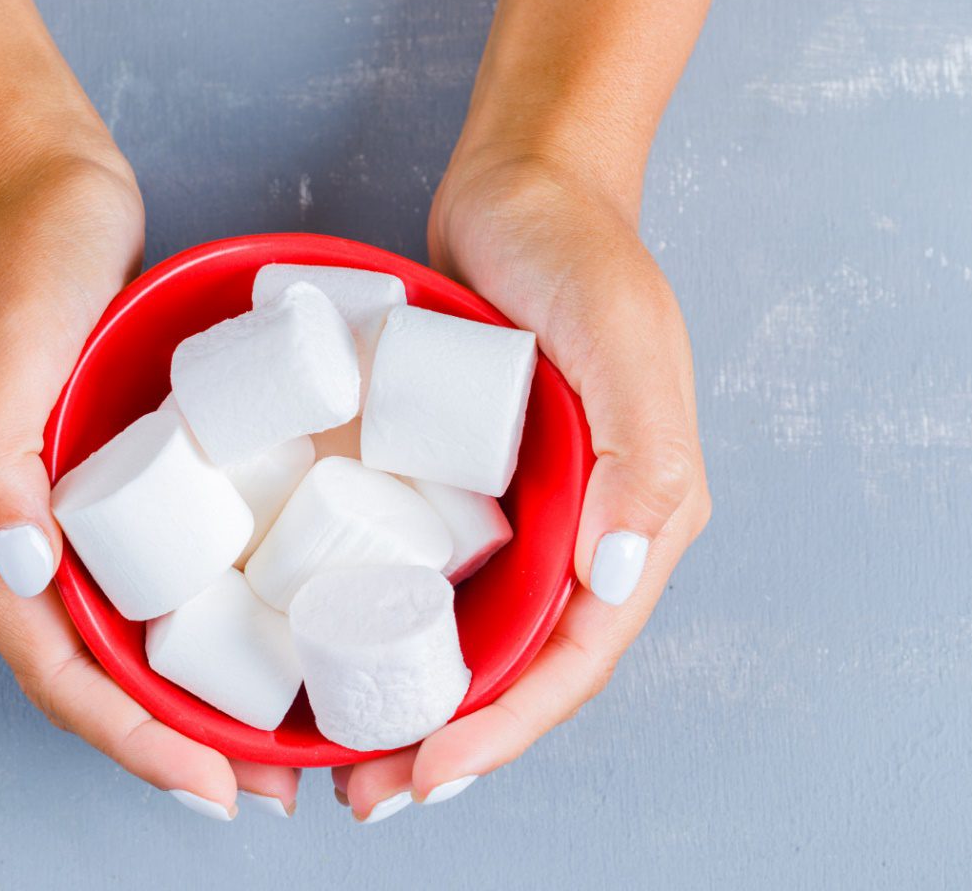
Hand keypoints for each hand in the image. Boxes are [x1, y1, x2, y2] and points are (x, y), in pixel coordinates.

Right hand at [0, 146, 299, 819]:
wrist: (48, 188)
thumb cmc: (24, 265)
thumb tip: (22, 572)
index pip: (57, 671)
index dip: (133, 740)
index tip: (214, 785)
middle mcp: (23, 537)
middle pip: (96, 675)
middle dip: (173, 744)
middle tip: (266, 782)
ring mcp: (67, 510)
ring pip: (129, 636)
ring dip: (193, 698)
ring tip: (275, 735)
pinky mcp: (111, 477)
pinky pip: (155, 574)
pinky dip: (201, 621)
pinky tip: (260, 628)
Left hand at [332, 152, 710, 820]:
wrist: (520, 182)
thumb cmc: (574, 249)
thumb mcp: (621, 339)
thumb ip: (642, 458)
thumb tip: (615, 583)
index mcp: (635, 520)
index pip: (574, 659)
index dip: (504, 730)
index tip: (424, 772)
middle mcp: (579, 529)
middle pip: (517, 668)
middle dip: (449, 744)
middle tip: (366, 790)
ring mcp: (519, 506)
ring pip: (467, 632)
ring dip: (410, 698)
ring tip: (338, 748)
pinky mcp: (462, 477)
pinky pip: (425, 568)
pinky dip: (385, 621)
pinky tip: (329, 645)